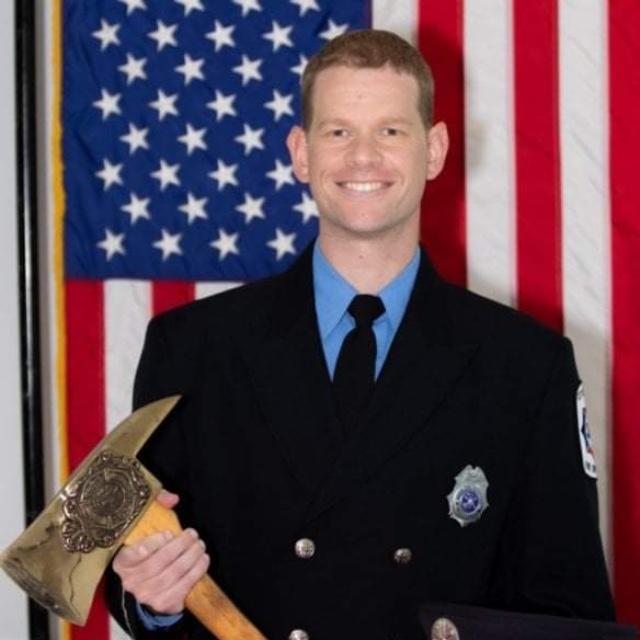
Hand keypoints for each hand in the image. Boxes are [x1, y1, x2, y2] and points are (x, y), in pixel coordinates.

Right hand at [112, 490, 210, 614]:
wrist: (154, 583)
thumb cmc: (153, 549)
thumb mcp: (149, 526)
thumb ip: (157, 505)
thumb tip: (173, 498)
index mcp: (122, 561)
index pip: (133, 555)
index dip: (153, 544)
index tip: (169, 533)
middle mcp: (130, 581)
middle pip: (156, 564)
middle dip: (179, 547)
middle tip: (192, 535)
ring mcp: (146, 595)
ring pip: (171, 575)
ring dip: (190, 558)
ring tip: (200, 546)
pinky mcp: (163, 604)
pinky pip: (181, 588)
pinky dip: (195, 572)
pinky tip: (203, 560)